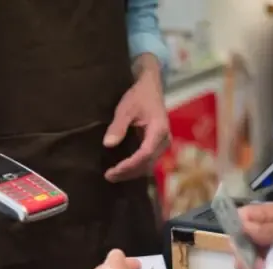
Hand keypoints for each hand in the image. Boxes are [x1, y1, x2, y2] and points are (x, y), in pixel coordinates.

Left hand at [103, 68, 169, 182]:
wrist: (151, 88)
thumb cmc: (139, 96)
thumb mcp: (125, 108)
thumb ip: (118, 126)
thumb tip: (108, 144)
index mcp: (159, 131)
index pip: (144, 154)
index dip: (129, 165)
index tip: (113, 171)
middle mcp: (164, 141)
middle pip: (147, 164)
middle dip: (128, 173)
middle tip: (109, 176)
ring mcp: (163, 144)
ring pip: (148, 165)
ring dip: (131, 173)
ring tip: (113, 176)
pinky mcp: (158, 146)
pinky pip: (148, 161)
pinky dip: (135, 167)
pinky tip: (122, 170)